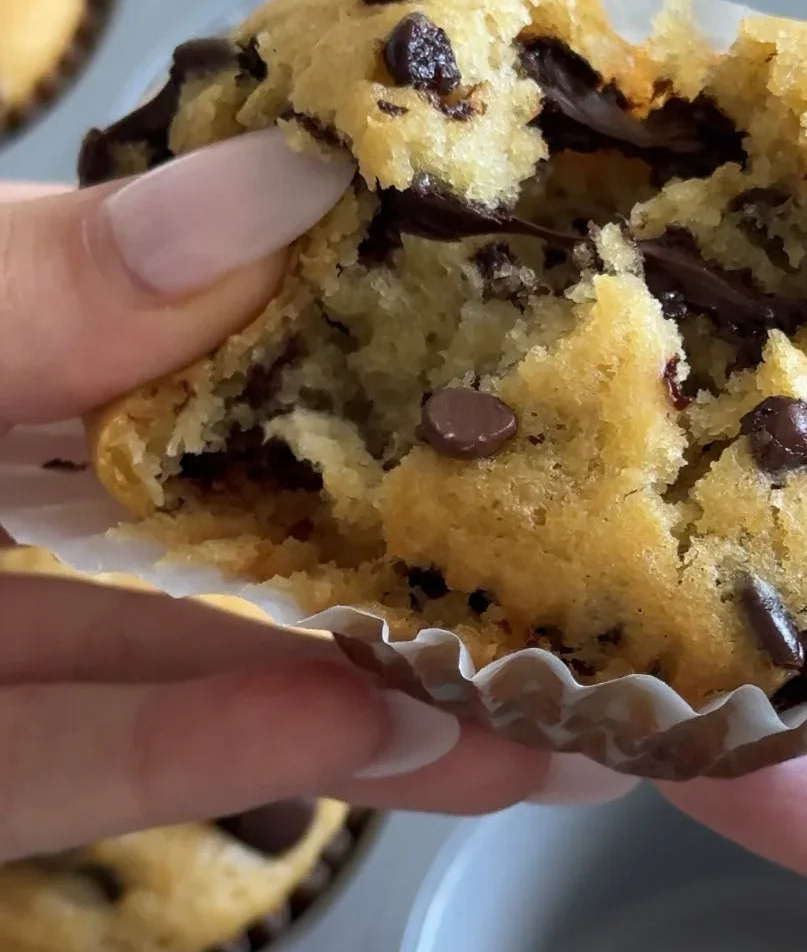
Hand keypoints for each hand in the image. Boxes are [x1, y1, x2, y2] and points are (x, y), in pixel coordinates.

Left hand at [0, 143, 630, 859]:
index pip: (207, 290)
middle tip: (602, 531)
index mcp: (18, 318)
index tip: (532, 302)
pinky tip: (382, 747)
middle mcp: (4, 461)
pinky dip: (222, 759)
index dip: (364, 293)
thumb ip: (53, 270)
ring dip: (369, 679)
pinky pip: (72, 771)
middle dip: (413, 519)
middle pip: (232, 494)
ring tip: (562, 697)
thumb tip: (288, 180)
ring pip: (184, 652)